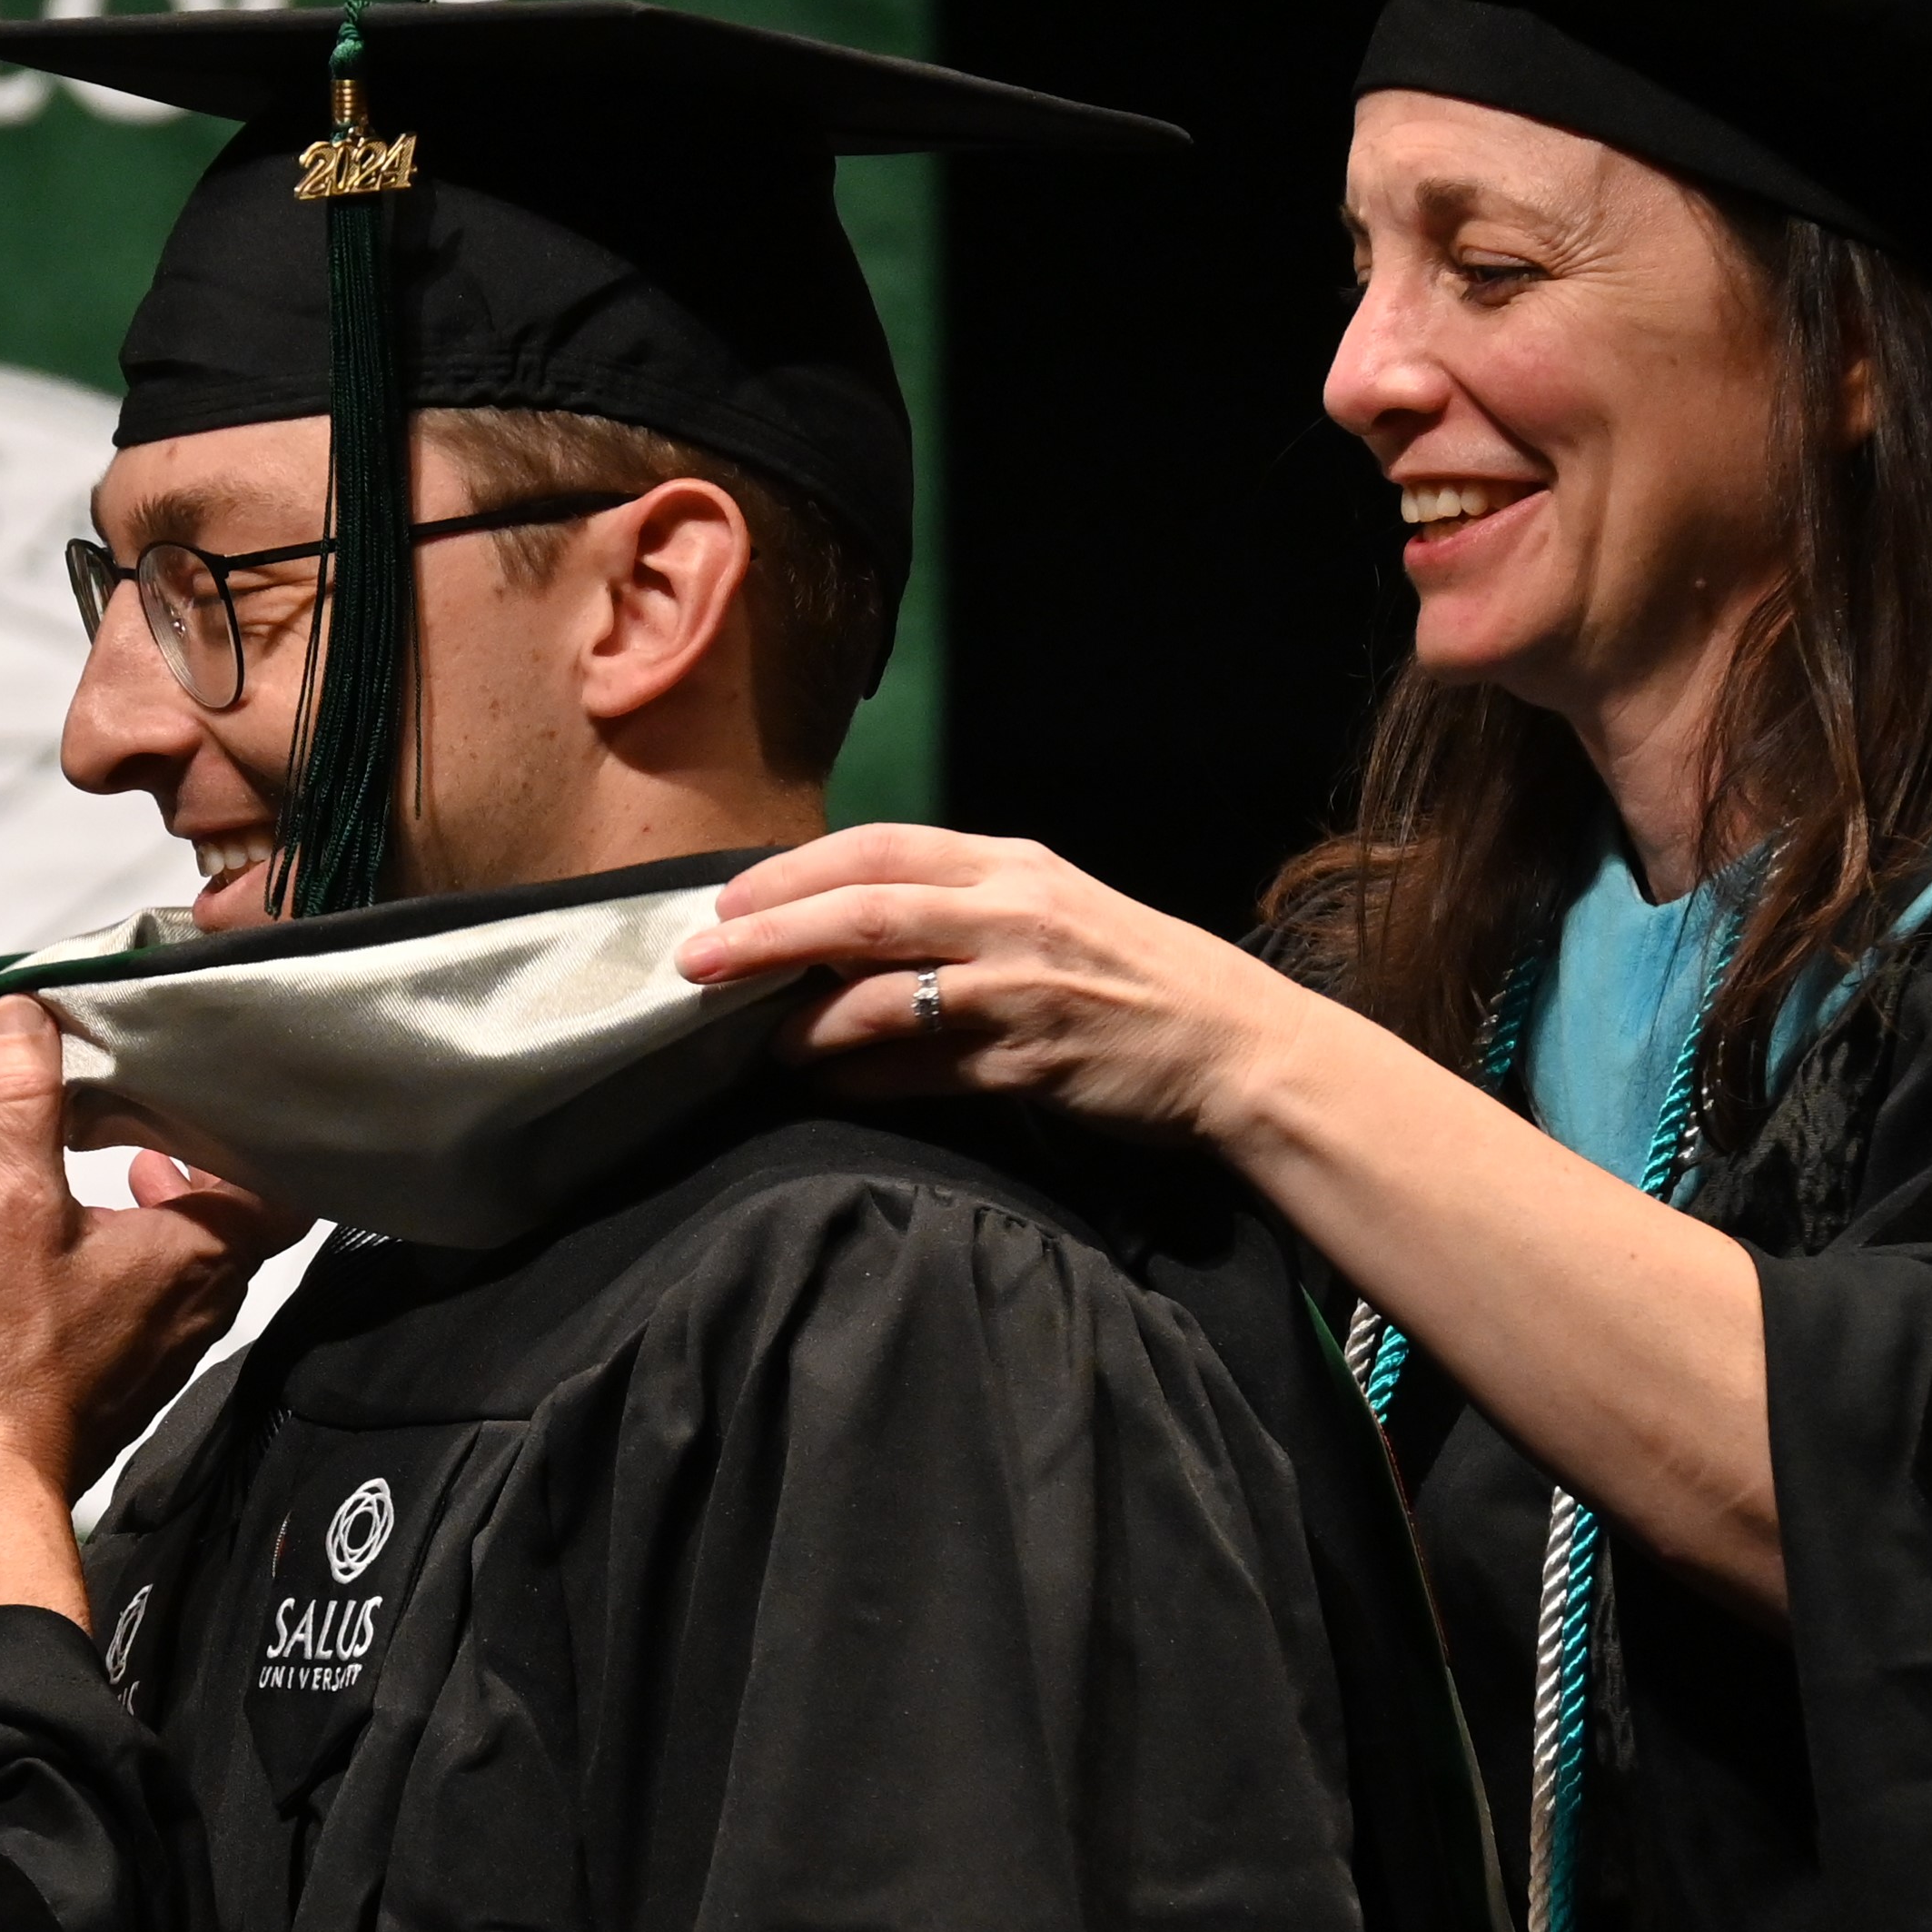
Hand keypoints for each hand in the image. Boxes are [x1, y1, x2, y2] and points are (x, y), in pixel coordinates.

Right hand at [0, 998, 303, 1644]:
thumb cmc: (15, 1352)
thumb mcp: (15, 1205)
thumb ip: (24, 1104)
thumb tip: (26, 1017)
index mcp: (205, 1252)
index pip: (285, 1180)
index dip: (271, 1130)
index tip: (240, 1087)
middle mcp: (210, 1294)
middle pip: (244, 1205)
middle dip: (209, 1149)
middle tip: (171, 1100)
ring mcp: (178, 1330)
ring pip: (203, 1243)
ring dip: (174, 1194)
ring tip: (126, 1150)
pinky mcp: (142, 1355)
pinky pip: (165, 1280)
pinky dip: (143, 1238)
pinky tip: (89, 1221)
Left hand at [674, 824, 1316, 1151]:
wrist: (1235, 1045)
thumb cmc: (1135, 975)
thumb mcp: (1050, 908)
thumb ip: (960, 904)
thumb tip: (846, 922)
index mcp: (1011, 864)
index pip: (878, 846)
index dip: (791, 871)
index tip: (727, 898)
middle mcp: (1011, 914)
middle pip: (861, 912)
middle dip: (766, 935)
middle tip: (697, 962)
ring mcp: (1019, 990)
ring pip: (881, 995)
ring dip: (804, 1022)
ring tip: (753, 1041)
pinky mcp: (1028, 1063)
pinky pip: (920, 1072)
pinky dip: (860, 1080)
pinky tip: (820, 1085)